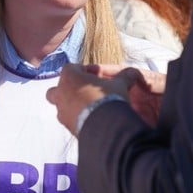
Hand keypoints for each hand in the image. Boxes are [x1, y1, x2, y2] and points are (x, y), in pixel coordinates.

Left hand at [46, 64, 166, 134]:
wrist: (104, 125)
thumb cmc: (108, 98)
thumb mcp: (119, 84)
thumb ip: (124, 76)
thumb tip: (133, 72)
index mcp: (69, 75)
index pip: (73, 67)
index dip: (84, 71)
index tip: (95, 76)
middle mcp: (60, 91)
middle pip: (58, 87)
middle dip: (69, 88)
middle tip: (85, 91)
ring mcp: (61, 109)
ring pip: (60, 104)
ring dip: (70, 104)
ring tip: (88, 107)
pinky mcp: (66, 125)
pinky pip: (67, 119)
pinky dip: (75, 118)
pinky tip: (89, 119)